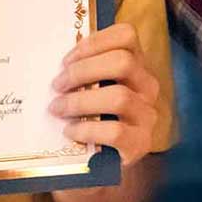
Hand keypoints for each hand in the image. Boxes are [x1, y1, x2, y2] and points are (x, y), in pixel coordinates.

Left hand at [50, 24, 164, 170]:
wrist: (101, 165)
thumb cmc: (90, 119)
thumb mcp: (90, 89)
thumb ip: (83, 72)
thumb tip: (55, 62)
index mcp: (136, 65)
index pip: (126, 36)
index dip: (94, 42)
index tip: (66, 59)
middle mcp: (147, 87)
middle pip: (123, 62)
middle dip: (84, 70)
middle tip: (57, 84)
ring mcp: (147, 116)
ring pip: (119, 97)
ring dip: (80, 101)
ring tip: (57, 108)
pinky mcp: (140, 144)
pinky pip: (115, 131)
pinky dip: (87, 129)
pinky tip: (70, 131)